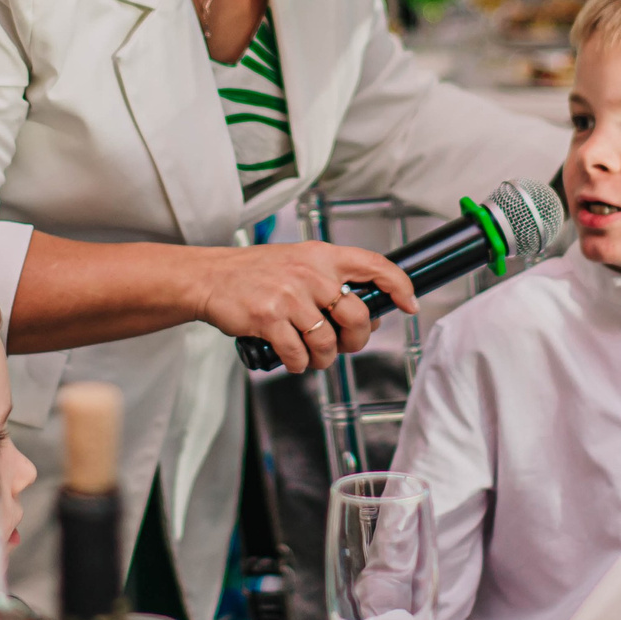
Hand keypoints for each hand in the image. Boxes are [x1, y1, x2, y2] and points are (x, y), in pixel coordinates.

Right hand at [190, 242, 415, 374]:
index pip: (374, 265)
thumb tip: (370, 315)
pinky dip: (298, 364)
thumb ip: (332, 282)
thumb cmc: (257, 274)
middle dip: (356, 341)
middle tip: (343, 347)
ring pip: (328, 343)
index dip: (399, 286)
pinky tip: (292, 358)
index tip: (409, 304)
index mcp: (322, 255)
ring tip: (310, 355)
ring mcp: (289, 296)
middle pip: (358, 316)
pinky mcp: (269, 318)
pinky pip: (298, 355)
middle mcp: (310, 272)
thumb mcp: (299, 263)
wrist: (211, 278)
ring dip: (323, 359)